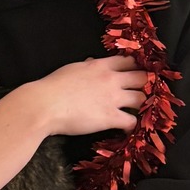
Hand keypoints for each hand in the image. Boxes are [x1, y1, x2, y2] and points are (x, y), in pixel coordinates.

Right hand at [30, 55, 146, 137]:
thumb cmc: (52, 86)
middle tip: (140, 92)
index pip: (128, 60)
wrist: (44, 106)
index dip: (135, 66)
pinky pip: (132, 122)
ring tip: (135, 111)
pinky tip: (126, 129)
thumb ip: (87, 66)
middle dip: (144, 84)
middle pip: (142, 77)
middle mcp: (111, 80)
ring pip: (142, 99)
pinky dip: (132, 126)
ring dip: (141, 105)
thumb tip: (92, 62)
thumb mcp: (72, 69)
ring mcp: (112, 99)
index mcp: (100, 66)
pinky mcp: (110, 118)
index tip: (135, 72)